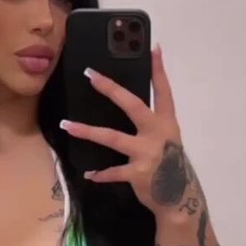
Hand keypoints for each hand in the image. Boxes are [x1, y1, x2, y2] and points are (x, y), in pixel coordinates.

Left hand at [60, 44, 184, 215]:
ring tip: (67, 125)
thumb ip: (151, 124)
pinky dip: (101, 174)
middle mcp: (157, 133)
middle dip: (111, 89)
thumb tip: (127, 107)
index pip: (163, 91)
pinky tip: (89, 173)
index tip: (153, 48)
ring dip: (87, 131)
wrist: (179, 198)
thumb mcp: (166, 140)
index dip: (158, 70)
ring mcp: (147, 153)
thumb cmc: (169, 165)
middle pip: (132, 105)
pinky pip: (114, 172)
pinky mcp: (138, 173)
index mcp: (166, 122)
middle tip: (92, 75)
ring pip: (112, 137)